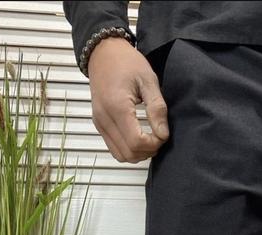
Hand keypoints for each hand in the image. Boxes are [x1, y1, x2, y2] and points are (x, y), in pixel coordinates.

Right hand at [88, 37, 168, 162]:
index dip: (154, 143)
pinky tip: (138, 138)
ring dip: (138, 153)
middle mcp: (104, 119)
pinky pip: (114, 149)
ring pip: (121, 156)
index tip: (162, 133)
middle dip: (148, 150)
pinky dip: (128, 150)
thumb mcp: (148, 80)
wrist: (103, 52)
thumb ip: (157, 108)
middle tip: (158, 137)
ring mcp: (99, 123)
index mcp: (117, 106)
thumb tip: (163, 134)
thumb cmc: (126, 62)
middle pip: (129, 153)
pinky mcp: (99, 125)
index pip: (137, 142)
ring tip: (149, 139)